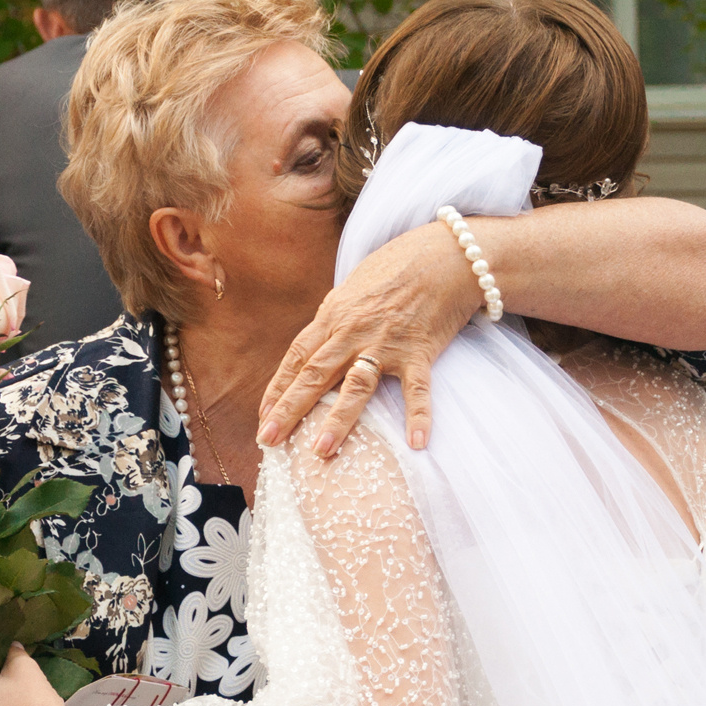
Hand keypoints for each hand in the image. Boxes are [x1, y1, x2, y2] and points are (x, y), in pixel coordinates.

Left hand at [257, 219, 478, 455]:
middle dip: (288, 409)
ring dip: (337, 419)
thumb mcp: (353, 289)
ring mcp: (386, 343)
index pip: (297, 357)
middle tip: (267, 440)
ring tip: (320, 451)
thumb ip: (334, 319)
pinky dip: (418, 416)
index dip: (278, 388)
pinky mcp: (419, 351)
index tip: (262, 416)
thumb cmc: (396, 268)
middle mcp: (354, 332)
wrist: (442, 253)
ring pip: (356, 386)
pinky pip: (417, 389)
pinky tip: (417, 443)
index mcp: (334, 316)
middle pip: (314, 374)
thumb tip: (317, 344)